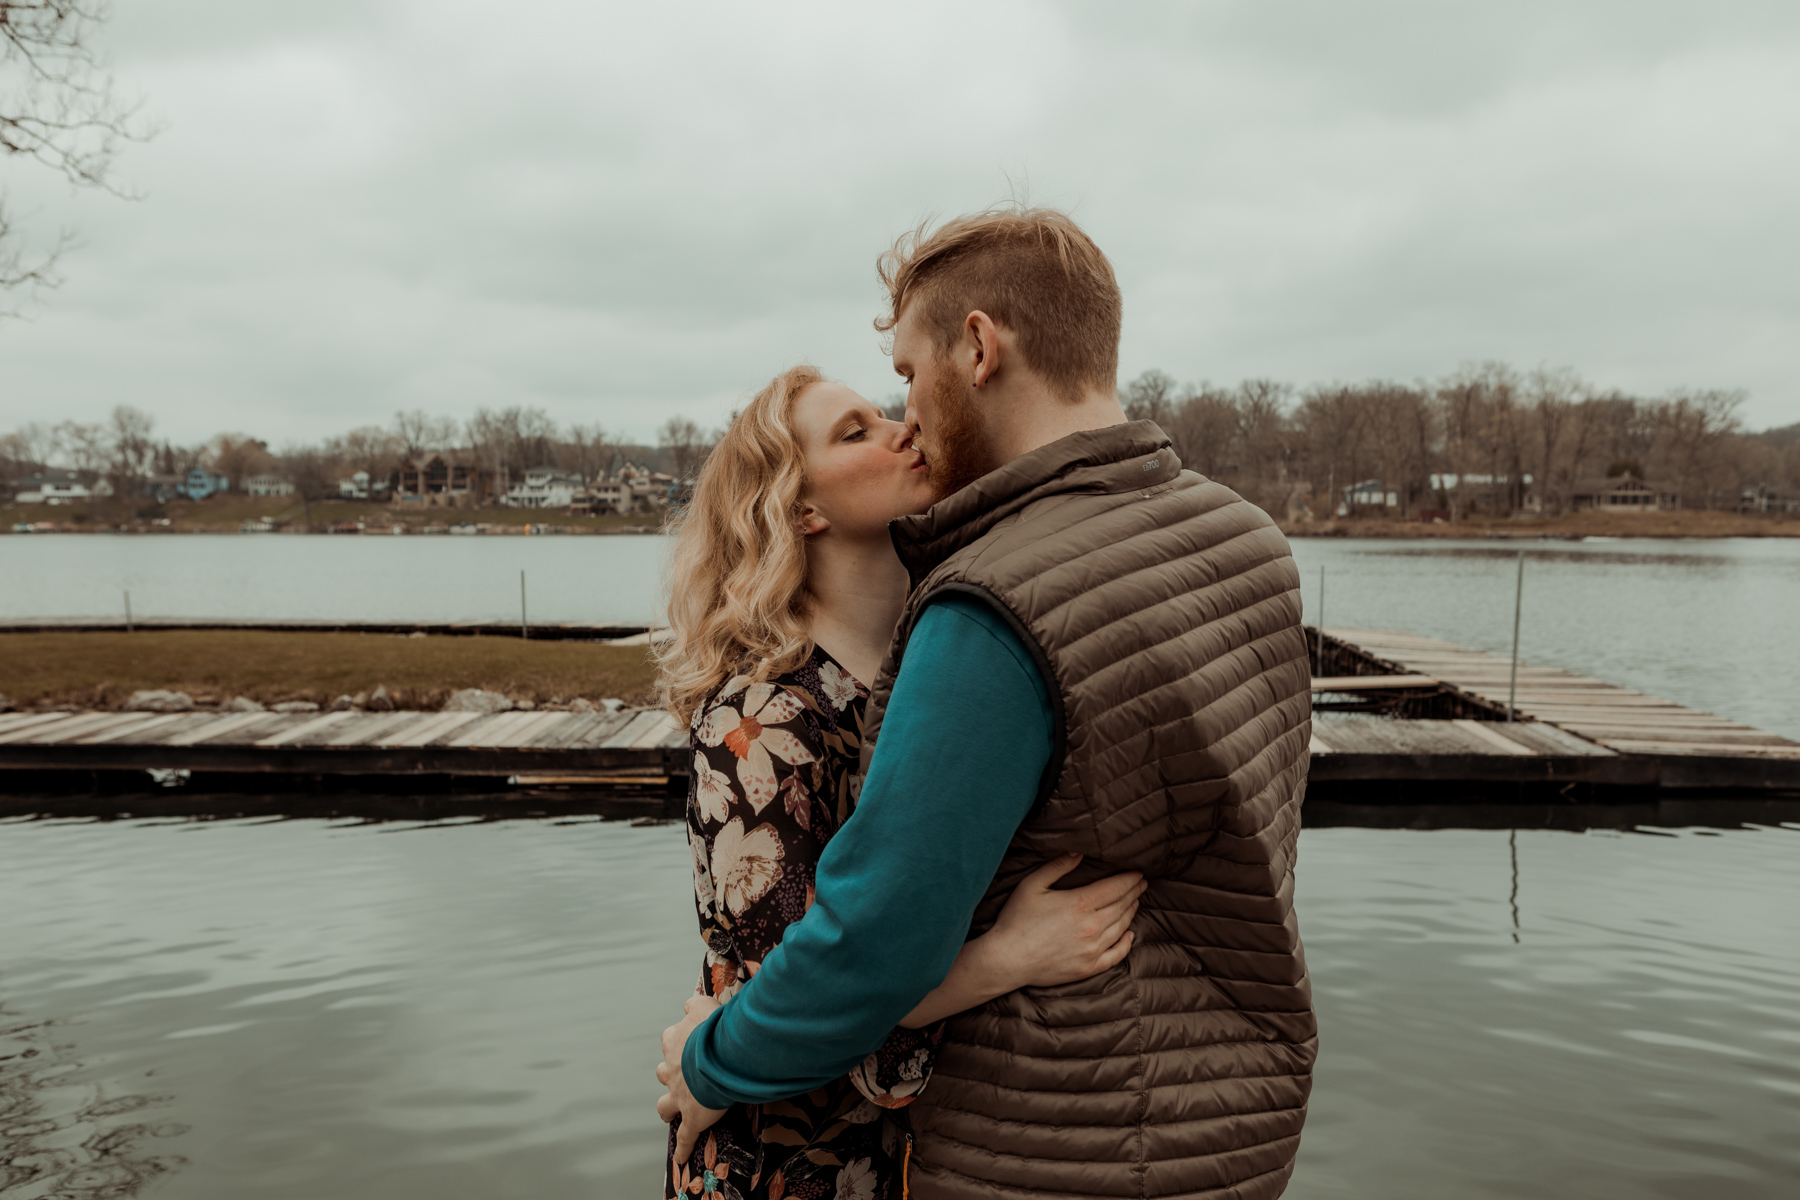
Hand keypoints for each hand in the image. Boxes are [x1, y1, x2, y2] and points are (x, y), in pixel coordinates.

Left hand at [655, 993, 726, 1162]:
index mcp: (675, 1041)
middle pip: (663, 1072)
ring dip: (669, 1105)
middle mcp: (672, 1069)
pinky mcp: (692, 1118)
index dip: (681, 1038)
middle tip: (686, 1072)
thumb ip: (695, 1004)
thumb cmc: (715, 1028)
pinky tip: (679, 1156)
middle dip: (670, 1072)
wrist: (721, 1056)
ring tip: (675, 1108)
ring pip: (665, 1104)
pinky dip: (681, 1146)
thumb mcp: (705, 1005)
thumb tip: (688, 1003)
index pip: (671, 1037)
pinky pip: (684, 1136)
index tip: (693, 1037)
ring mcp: (680, 1095)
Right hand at [985, 853, 1143, 988]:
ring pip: (1122, 927)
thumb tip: (1079, 851)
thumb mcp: (1032, 885)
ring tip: (1135, 901)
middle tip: (1141, 883)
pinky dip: (1127, 943)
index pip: (1116, 888)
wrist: (1007, 959)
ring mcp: (1092, 949)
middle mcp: (1092, 927)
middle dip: (1134, 892)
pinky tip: (1130, 934)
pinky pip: (1116, 955)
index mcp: (1080, 904)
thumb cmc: (1016, 919)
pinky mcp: (1089, 968)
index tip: (1139, 872)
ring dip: (1131, 912)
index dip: (1130, 879)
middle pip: (1122, 905)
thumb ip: (1057, 866)